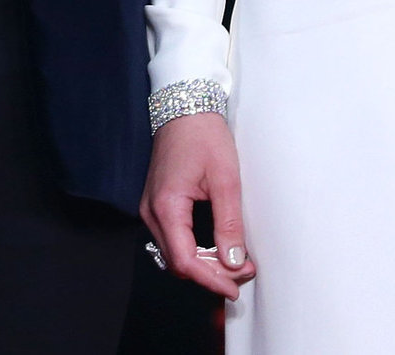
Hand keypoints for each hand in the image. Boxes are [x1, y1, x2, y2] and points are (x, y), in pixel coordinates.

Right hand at [142, 113, 254, 299]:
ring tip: (235, 265)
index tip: (234, 287)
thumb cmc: (204, 136)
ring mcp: (151, 209)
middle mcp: (151, 213)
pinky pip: (173, 240)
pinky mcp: (158, 205)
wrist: (186, 108)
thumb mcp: (226, 178)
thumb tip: (234, 261)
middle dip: (210, 275)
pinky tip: (217, 250)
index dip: (210, 279)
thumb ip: (229, 223)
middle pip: (177, 263)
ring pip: (174, 254)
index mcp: (166, 207)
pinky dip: (195, 251)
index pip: (185, 261)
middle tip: (243, 274)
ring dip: (203, 264)